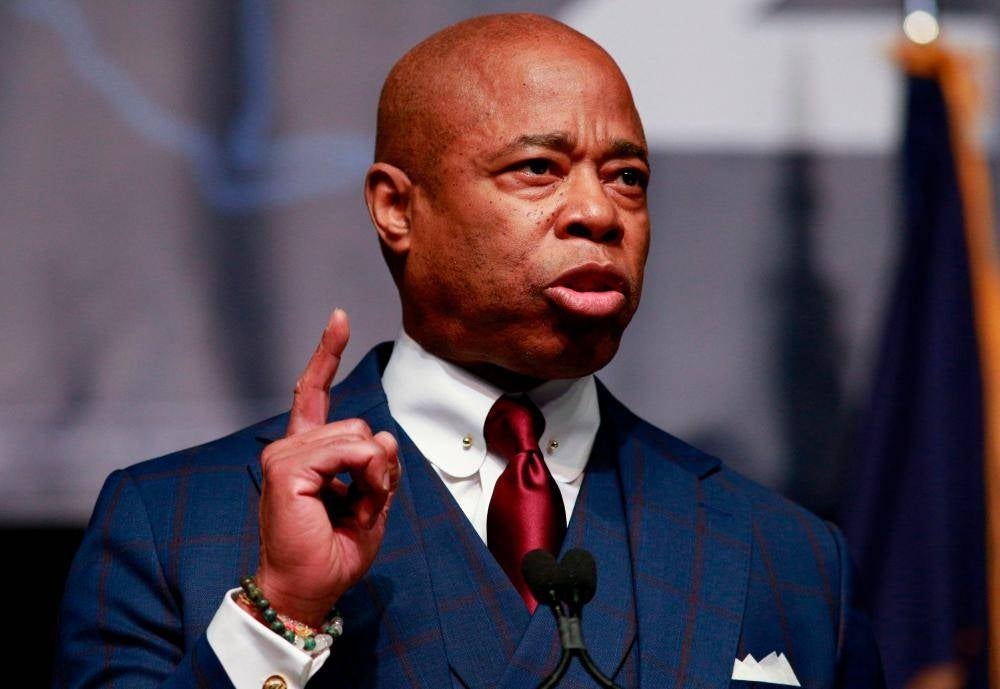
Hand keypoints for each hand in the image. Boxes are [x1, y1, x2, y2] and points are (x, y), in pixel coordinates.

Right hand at [256, 309, 399, 625]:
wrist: (310, 588)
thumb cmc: (335, 551)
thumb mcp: (372, 501)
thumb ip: (378, 465)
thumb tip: (381, 436)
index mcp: (306, 452)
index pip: (315, 393)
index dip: (327, 354)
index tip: (339, 318)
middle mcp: (290, 447)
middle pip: (357, 424)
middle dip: (377, 463)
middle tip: (365, 503)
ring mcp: (284, 455)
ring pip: (357, 435)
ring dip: (373, 473)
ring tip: (356, 507)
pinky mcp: (286, 468)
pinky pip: (349, 451)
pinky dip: (365, 474)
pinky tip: (353, 499)